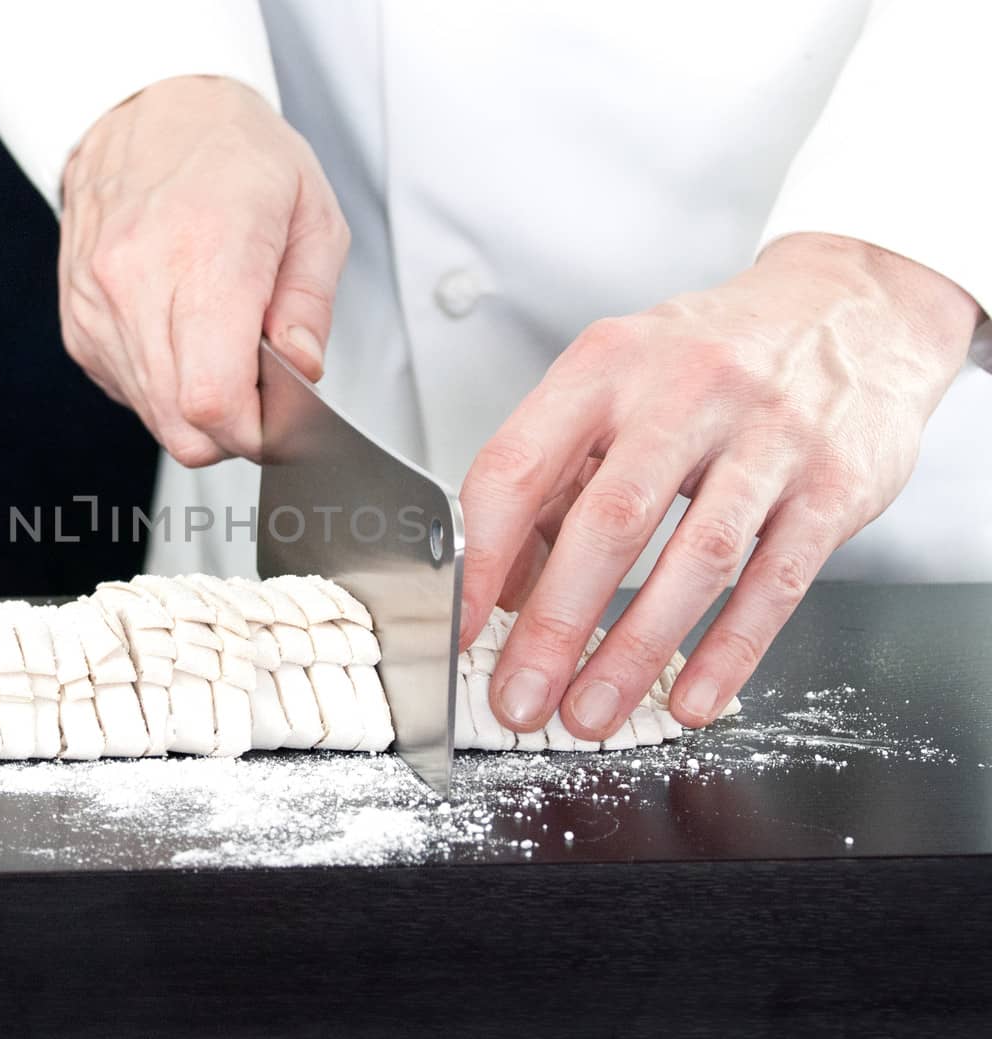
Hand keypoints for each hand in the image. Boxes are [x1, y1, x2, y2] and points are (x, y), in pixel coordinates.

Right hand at [58, 75, 349, 463]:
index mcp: (206, 253)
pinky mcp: (80, 323)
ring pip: (153, 415)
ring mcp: (100, 306)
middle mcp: (139, 282)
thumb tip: (301, 372)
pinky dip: (163, 386)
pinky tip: (183, 338)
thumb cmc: (230, 150)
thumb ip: (311, 305)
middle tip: (261, 392)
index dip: (256, 433)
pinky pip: (127, 391)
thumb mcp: (310, 212)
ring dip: (197, 408)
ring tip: (223, 350)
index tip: (282, 419)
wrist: (148, 106)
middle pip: (182, 424)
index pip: (215, 400)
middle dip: (232, 430)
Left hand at [459, 233, 981, 738]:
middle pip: (608, 522)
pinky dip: (731, 649)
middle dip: (554, 626)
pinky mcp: (835, 482)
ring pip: (696, 559)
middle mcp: (684, 391)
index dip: (480, 556)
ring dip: (634, 651)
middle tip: (520, 697)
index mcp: (606, 366)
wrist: (850, 306)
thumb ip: (558, 478)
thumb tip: (502, 586)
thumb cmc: (709, 359)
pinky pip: (777, 580)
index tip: (456, 625)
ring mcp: (768, 435)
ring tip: (591, 713)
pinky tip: (691, 697)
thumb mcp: (618, 385)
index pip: (519, 466)